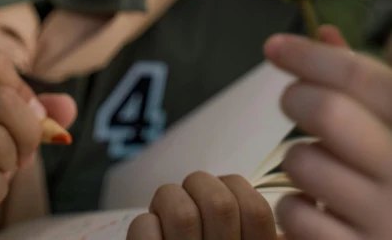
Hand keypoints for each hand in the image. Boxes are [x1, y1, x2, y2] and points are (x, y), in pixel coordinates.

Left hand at [127, 172, 278, 239]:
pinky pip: (145, 227)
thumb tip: (275, 227)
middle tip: (193, 201)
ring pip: (177, 206)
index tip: (223, 196)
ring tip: (169, 215)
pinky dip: (146, 224)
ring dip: (168, 199)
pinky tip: (154, 238)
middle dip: (199, 186)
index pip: (255, 208)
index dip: (235, 187)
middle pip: (217, 200)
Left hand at [264, 25, 391, 239]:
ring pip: (304, 163)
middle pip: (327, 111)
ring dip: (298, 160)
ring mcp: (387, 218)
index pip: (360, 76)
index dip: (309, 55)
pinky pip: (296, 214)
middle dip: (297, 99)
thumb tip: (328, 31)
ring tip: (320, 168)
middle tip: (294, 103)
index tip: (272, 46)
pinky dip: (295, 208)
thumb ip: (363, 82)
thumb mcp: (388, 123)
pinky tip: (320, 211)